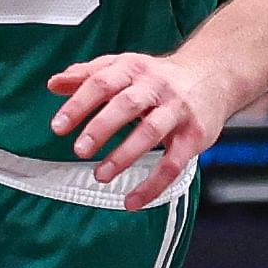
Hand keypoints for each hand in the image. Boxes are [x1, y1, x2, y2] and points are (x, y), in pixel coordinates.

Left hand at [47, 50, 243, 209]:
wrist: (213, 76)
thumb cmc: (158, 77)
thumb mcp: (123, 68)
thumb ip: (87, 76)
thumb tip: (54, 84)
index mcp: (132, 69)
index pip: (101, 83)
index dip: (78, 104)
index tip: (58, 127)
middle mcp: (155, 87)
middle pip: (127, 104)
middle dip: (101, 127)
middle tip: (79, 150)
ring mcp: (177, 110)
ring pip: (151, 132)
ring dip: (124, 155)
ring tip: (101, 175)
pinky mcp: (195, 135)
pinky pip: (173, 163)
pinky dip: (153, 185)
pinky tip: (133, 200)